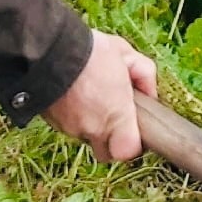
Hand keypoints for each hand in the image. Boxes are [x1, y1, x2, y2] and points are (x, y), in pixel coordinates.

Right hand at [42, 31, 157, 162]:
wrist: (51, 49)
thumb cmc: (92, 51)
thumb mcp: (127, 54)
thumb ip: (144, 76)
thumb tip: (150, 94)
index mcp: (116, 114)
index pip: (127, 152)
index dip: (133, 144)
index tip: (135, 129)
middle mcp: (93, 127)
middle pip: (105, 152)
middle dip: (111, 140)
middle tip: (114, 117)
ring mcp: (70, 128)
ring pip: (85, 136)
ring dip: (91, 123)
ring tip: (91, 95)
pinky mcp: (53, 122)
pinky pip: (68, 126)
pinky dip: (73, 116)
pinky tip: (75, 95)